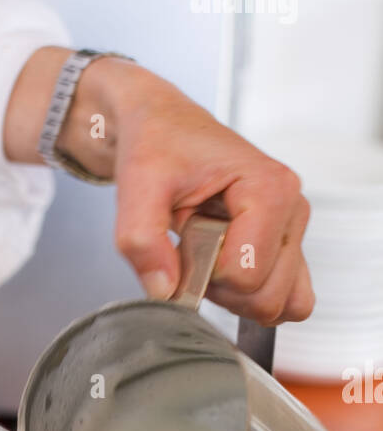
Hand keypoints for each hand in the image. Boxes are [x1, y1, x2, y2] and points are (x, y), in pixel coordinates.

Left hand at [5, 49, 313, 324]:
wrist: (161, 127)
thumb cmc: (159, 145)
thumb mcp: (138, 184)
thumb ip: (141, 240)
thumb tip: (163, 290)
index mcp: (270, 188)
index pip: (245, 274)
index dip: (204, 273)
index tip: (184, 239)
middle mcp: (292, 209)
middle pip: (267, 296)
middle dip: (220, 289)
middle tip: (192, 249)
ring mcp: (292, 230)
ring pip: (278, 303)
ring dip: (234, 296)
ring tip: (207, 254)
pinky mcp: (285, 246)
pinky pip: (288, 298)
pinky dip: (251, 300)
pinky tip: (222, 271)